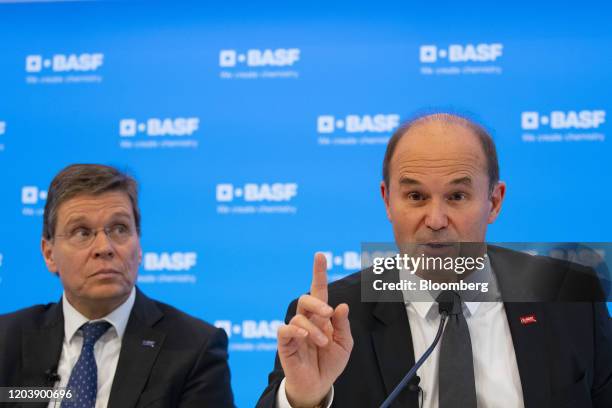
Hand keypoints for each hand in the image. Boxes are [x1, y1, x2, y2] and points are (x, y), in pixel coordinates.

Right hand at [277, 253, 352, 406]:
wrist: (319, 385)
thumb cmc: (330, 362)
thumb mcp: (344, 343)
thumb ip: (342, 324)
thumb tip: (341, 305)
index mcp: (322, 316)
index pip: (319, 290)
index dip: (319, 273)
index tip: (320, 255)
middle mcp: (307, 319)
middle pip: (307, 299)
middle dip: (318, 302)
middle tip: (328, 313)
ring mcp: (295, 330)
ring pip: (300, 316)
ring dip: (314, 328)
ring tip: (322, 343)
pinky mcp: (285, 342)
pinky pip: (285, 329)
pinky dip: (296, 330)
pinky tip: (305, 336)